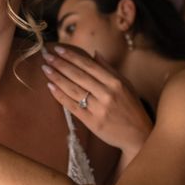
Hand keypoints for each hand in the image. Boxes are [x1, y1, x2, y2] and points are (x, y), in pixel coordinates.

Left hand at [41, 45, 152, 159]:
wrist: (138, 135)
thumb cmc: (131, 107)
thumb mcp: (126, 85)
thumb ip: (109, 69)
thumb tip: (94, 53)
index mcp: (115, 82)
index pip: (89, 65)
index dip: (72, 56)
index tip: (59, 49)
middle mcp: (107, 94)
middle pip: (79, 76)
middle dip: (60, 64)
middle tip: (47, 56)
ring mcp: (99, 108)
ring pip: (73, 89)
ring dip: (57, 78)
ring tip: (45, 69)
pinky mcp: (92, 122)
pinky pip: (72, 106)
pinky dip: (60, 96)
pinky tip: (50, 87)